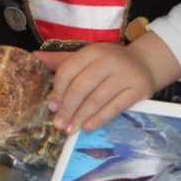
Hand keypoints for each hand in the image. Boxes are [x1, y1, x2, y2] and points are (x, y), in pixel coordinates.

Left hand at [35, 33, 180, 134]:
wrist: (146, 63)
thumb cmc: (110, 63)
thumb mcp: (87, 57)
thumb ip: (62, 60)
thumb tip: (34, 58)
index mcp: (94, 51)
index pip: (69, 71)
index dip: (58, 91)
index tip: (51, 107)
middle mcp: (110, 60)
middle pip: (82, 87)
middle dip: (67, 108)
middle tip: (59, 124)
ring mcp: (126, 75)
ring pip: (97, 99)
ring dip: (80, 117)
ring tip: (70, 130)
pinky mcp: (139, 89)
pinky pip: (115, 107)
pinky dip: (99, 119)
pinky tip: (87, 126)